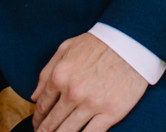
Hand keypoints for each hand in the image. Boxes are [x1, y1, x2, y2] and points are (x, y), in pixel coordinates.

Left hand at [32, 32, 148, 131]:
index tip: (38, 125)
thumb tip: (33, 97)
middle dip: (45, 131)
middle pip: (52, 123)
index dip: (37, 119)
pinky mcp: (110, 112)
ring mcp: (92, 104)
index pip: (42, 106)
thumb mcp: (66, 48)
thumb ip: (46, 72)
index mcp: (60, 76)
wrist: (132, 41)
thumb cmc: (99, 43)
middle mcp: (73, 92)